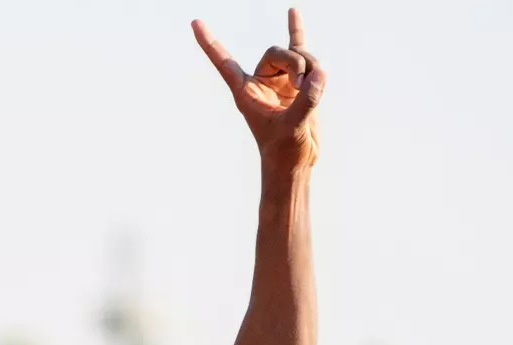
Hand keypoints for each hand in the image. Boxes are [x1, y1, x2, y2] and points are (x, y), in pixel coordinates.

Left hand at [193, 9, 324, 170]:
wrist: (295, 161)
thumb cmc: (283, 150)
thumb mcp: (291, 127)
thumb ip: (305, 101)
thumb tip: (318, 75)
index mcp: (245, 92)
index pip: (224, 63)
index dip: (209, 43)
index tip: (194, 23)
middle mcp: (260, 83)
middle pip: (276, 53)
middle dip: (295, 63)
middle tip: (303, 83)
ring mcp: (280, 81)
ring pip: (296, 55)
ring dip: (310, 65)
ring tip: (315, 86)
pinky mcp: (298, 82)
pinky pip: (299, 50)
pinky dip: (297, 31)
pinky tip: (293, 11)